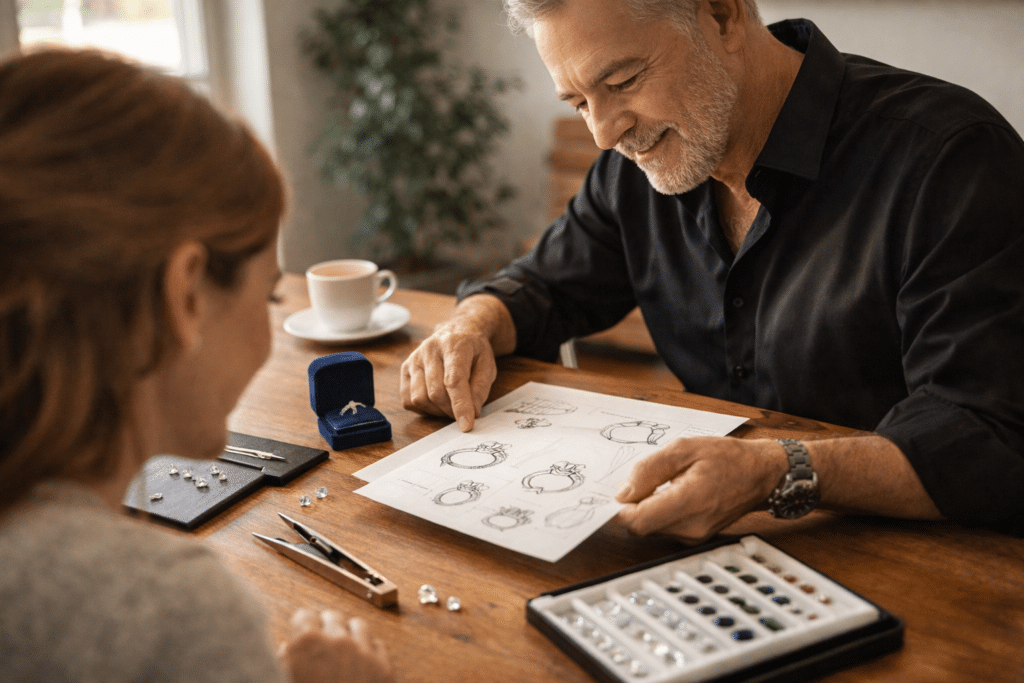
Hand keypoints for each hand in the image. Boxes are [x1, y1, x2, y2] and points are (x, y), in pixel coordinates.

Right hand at [279, 609, 393, 682]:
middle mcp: (338, 642)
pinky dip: (370, 652)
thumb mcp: (284, 677)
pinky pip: (379, 647)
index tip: (302, 630)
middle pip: (333, 616)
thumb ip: (284, 660)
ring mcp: (364, 654)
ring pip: (359, 626)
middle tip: (322, 642)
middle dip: (326, 627)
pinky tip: (362, 663)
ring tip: (343, 649)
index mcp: (309, 644)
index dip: (302, 625)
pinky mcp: (384, 669)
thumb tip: (286, 649)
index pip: (304, 615)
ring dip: (350, 634)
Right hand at [401, 295, 513, 431]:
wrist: (458, 332)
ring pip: (419, 398)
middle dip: (451, 410)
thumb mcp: (488, 366)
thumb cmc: (474, 351)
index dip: (460, 405)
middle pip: (435, 392)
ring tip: (450, 405)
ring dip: (437, 411)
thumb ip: (481, 389)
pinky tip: (436, 402)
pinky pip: (408, 400)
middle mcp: (429, 349)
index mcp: (454, 344)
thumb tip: (471, 413)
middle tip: (464, 413)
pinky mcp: (405, 369)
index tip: (466, 425)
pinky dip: (424, 408)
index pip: (454, 380)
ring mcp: (414, 358)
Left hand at [614, 437, 786, 543]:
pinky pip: (663, 529)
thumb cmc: (727, 457)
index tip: (613, 494)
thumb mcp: (684, 449)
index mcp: (690, 502)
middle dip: (631, 506)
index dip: (619, 509)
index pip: (638, 521)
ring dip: (645, 509)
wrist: (761, 474)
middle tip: (636, 482)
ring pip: (650, 529)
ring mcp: (694, 536)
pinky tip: (668, 493)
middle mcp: (691, 527)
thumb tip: (623, 492)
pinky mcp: (695, 538)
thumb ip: (650, 469)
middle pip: (640, 527)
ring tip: (660, 484)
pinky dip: (658, 513)